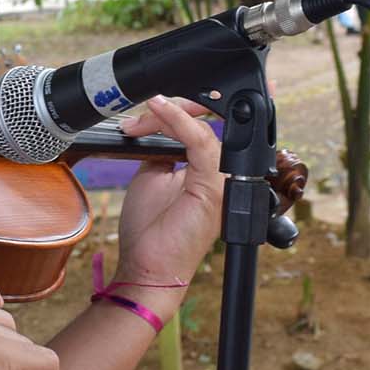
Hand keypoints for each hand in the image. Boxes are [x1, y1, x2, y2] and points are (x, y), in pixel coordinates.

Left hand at [106, 95, 225, 318]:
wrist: (148, 266)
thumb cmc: (151, 230)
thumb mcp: (153, 176)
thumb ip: (164, 149)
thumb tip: (158, 123)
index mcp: (215, 174)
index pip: (211, 129)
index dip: (190, 108)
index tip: (156, 103)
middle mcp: (226, 176)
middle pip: (209, 124)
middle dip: (176, 108)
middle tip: (145, 110)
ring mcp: (224, 181)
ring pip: (203, 128)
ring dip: (170, 115)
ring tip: (143, 116)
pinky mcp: (214, 186)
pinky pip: (200, 141)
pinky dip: (176, 121)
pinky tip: (157, 110)